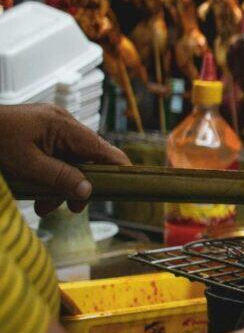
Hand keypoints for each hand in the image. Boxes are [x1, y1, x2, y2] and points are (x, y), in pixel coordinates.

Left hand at [0, 104, 129, 215]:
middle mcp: (62, 123)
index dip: (119, 169)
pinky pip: (54, 157)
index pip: (104, 149)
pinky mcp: (38, 133)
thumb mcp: (26, 166)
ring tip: (42, 205)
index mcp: (63, 126)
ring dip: (61, 185)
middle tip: (69, 209)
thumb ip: (60, 178)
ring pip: (69, 161)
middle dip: (78, 185)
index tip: (127, 188)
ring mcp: (49, 127)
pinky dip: (49, 175)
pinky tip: (35, 192)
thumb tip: (88, 191)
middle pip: (86, 158)